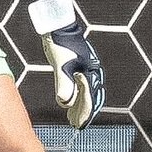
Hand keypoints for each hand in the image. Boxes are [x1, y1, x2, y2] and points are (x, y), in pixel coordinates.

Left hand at [27, 0, 104, 129]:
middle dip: (83, 112)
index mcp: (90, 72)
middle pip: (91, 98)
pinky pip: (81, 86)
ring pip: (87, 93)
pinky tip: (68, 102)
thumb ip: (64, 84)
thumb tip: (65, 103)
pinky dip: (77, 96)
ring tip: (72, 118)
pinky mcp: (79, 67)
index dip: (84, 114)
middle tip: (74, 125)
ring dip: (80, 106)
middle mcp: (92, 72)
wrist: (59, 26)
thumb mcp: (60, 64)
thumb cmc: (59, 44)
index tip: (77, 125)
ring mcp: (87, 69)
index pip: (89, 99)